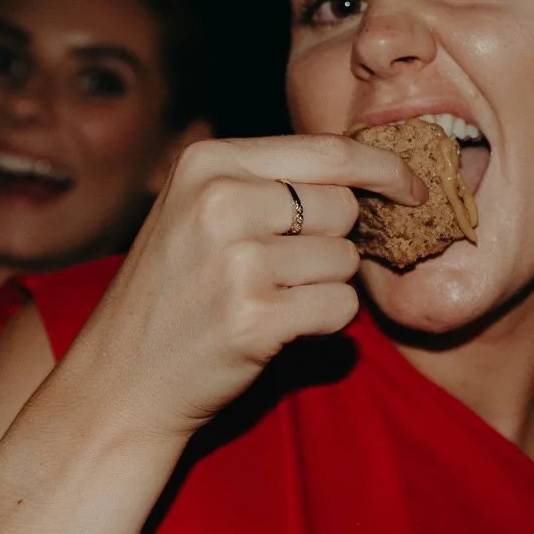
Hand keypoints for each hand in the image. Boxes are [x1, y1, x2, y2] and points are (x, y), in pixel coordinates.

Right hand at [67, 135, 428, 439]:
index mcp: (209, 162)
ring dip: (326, 286)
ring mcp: (237, 261)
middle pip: (343, 207)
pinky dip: (326, 323)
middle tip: (287, 270)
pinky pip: (341, 308)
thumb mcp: (200, 211)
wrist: (119, 381)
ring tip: (270, 301)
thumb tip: (371, 171)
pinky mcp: (256, 318)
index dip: (384, 168)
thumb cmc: (175, 293)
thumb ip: (271, 182)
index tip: (414, 187)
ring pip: (345, 260)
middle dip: (335, 241)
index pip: (328, 151)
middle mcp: (220, 202)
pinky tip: (277, 329)